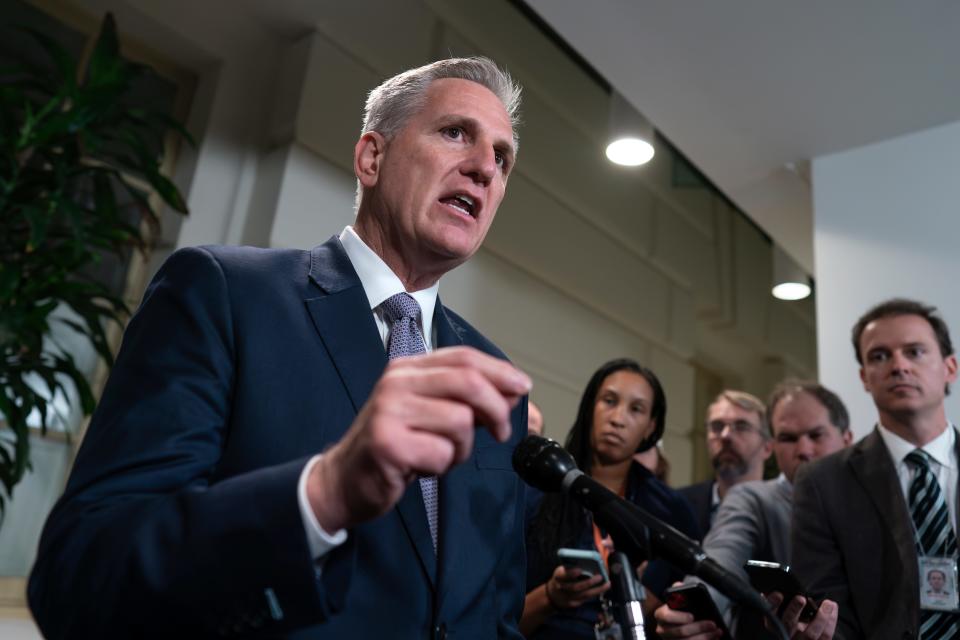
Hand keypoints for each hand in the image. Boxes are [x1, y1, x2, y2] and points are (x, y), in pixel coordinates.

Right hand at [308, 346, 530, 530]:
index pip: (463, 357)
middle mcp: (397, 382)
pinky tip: (421, 467)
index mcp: (408, 368)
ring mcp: (389, 411)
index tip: (523, 387)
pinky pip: (442, 453)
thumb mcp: (431, 415)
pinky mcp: (387, 444)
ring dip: (461, 448)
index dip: (500, 370)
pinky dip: (442, 466)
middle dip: (496, 407)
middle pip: (467, 381)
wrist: (342, 480)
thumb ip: (470, 402)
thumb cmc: (394, 447)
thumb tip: (518, 396)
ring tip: (440, 454)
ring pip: (459, 421)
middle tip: (501, 432)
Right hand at [545, 564, 609, 609]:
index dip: (571, 573)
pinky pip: (586, 599)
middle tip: (600, 576)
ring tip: (607, 584)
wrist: (553, 594)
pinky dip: (595, 593)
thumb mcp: (562, 570)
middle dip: (589, 582)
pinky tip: (602, 589)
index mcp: (558, 577)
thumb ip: (571, 568)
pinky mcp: (573, 604)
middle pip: (576, 587)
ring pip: (584, 595)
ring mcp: (567, 598)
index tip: (580, 570)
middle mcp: (562, 588)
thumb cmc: (562, 578)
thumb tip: (588, 564)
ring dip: (597, 590)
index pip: (563, 576)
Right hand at [654, 582, 722, 639]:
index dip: (679, 616)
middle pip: (680, 631)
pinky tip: (713, 637)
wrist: (684, 625)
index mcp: (661, 615)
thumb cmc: (682, 612)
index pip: (665, 615)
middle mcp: (663, 630)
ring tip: (716, 631)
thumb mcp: (679, 600)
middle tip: (712, 624)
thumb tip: (679, 585)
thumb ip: (678, 591)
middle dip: (699, 627)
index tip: (692, 616)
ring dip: (705, 636)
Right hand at [767, 592, 837, 639]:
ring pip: (810, 633)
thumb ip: (779, 602)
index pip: (770, 615)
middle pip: (789, 624)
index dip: (773, 605)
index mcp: (775, 626)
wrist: (803, 637)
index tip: (777, 594)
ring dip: (820, 617)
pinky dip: (831, 621)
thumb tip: (776, 586)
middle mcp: (787, 635)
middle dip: (794, 610)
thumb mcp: (782, 612)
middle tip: (800, 598)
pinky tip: (832, 608)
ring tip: (827, 604)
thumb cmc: (792, 622)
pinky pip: (825, 635)